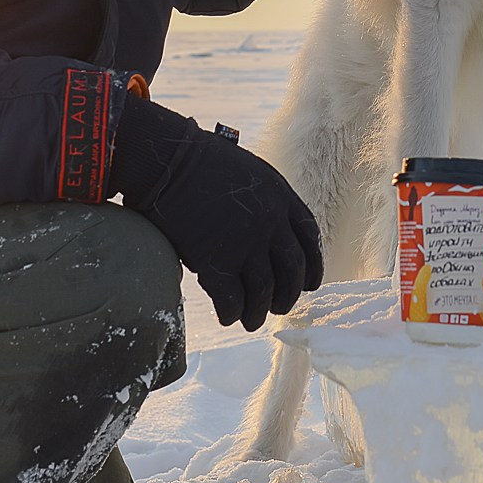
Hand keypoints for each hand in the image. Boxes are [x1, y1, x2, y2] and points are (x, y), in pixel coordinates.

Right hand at [110, 97, 323, 330]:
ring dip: (259, 312)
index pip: (310, 240)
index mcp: (282, 197)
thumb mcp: (250, 172)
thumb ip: (267, 201)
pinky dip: (232, 314)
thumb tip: (271, 232)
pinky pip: (233, 301)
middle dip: (289, 295)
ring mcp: (245, 244)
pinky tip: (227, 316)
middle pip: (293, 271)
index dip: (314, 266)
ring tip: (251, 321)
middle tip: (280, 307)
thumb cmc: (201, 161)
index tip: (311, 284)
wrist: (168, 161)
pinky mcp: (216, 262)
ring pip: (265, 293)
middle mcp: (271, 223)